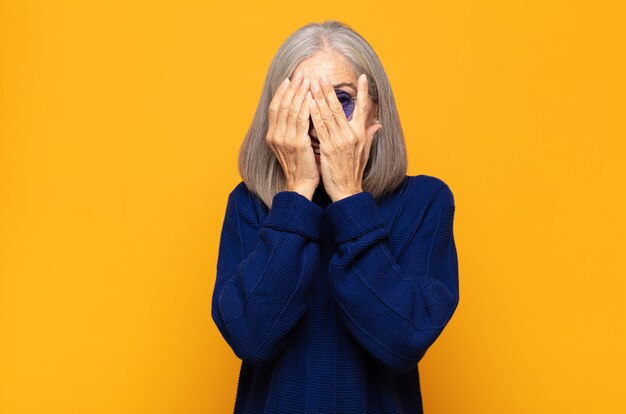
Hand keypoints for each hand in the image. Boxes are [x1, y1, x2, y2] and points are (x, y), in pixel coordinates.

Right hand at [266, 71, 318, 199]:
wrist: (301, 185)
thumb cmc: (300, 166)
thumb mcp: (293, 146)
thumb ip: (294, 129)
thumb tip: (301, 113)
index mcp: (272, 135)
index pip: (275, 108)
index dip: (281, 92)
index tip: (288, 79)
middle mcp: (275, 135)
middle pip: (282, 105)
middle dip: (291, 88)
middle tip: (300, 74)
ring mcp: (285, 139)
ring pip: (291, 109)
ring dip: (299, 93)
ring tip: (306, 80)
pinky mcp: (297, 143)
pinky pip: (301, 120)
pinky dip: (305, 106)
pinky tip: (311, 96)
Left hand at [308, 73, 382, 201]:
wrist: (347, 189)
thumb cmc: (354, 171)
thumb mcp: (365, 151)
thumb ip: (369, 135)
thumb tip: (378, 123)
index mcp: (361, 133)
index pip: (364, 108)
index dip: (363, 92)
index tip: (362, 77)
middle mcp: (351, 134)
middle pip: (340, 108)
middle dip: (330, 91)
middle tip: (322, 77)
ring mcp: (340, 141)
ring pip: (328, 115)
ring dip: (319, 98)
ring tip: (312, 85)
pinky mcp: (328, 148)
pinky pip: (320, 127)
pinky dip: (314, 114)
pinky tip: (309, 104)